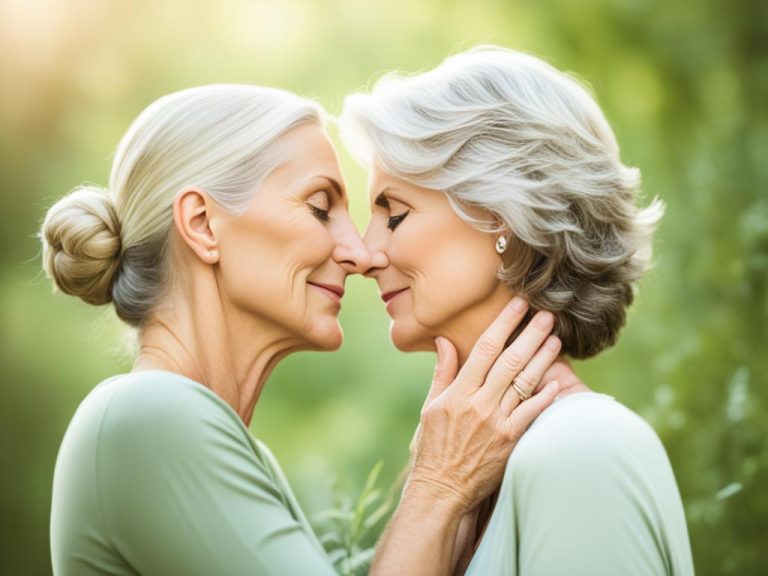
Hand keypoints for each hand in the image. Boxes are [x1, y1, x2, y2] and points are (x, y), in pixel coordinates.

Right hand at [407, 298, 561, 511]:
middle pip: (510, 360)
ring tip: (556, 339)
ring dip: (543, 359)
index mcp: (459, 391)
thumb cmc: (434, 446)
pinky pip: (531, 414)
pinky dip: (545, 398)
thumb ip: (442, 372)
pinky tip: (558, 383)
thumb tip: (445, 341)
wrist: (441, 488)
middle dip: (530, 334)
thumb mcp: (430, 406)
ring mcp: (496, 422)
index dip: (504, 323)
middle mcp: (479, 403)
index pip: (484, 349)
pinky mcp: (510, 441)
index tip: (518, 305)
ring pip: (524, 383)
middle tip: (547, 314)